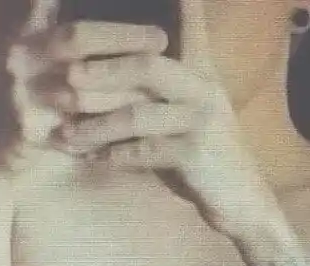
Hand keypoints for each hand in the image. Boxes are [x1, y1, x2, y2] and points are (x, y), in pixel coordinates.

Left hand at [7, 0, 278, 233]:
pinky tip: (90, 160)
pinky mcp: (195, 155)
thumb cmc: (205, 157)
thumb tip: (107, 78)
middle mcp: (203, 89)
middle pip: (147, 66)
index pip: (189, 25)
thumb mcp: (187, 115)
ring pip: (138, 114)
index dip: (180, 3)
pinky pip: (143, 152)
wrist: (244, 201)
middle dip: (102, 70)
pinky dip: (113, 156)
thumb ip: (159, 92)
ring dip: (96, 124)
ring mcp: (200, 121)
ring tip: (65, 133)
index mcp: (200, 72)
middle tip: (66, 76)